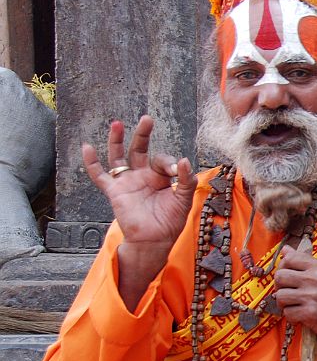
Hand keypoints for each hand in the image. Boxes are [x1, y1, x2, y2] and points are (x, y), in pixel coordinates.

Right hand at [81, 117, 197, 251]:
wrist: (154, 241)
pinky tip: (87, 147)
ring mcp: (127, 182)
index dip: (168, 162)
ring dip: (117, 141)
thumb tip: (183, 160)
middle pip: (140, 150)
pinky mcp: (115, 191)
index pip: (162, 160)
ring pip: (119, 157)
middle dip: (143, 134)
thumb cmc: (170, 222)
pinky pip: (99, 175)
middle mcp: (142, 176)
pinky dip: (91, 163)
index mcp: (160, 177)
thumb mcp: (184, 200)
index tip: (174, 169)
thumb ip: (186, 180)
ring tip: (117, 124)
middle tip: (147, 119)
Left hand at [274, 245, 316, 339]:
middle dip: (280, 286)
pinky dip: (292, 317)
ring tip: (293, 304)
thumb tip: (285, 250)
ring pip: (280, 296)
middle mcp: (315, 279)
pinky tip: (300, 315)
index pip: (289, 258)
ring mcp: (312, 296)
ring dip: (284, 303)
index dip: (282, 267)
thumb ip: (304, 260)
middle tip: (287, 291)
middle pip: (280, 276)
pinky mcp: (310, 313)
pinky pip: (288, 313)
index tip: (286, 275)